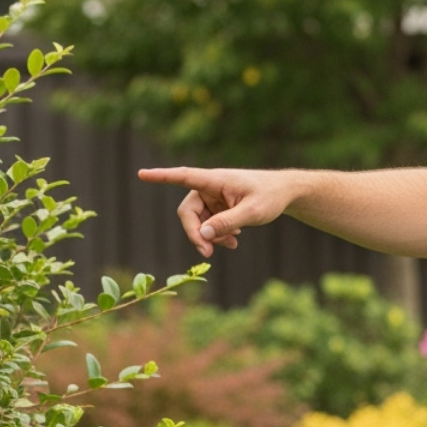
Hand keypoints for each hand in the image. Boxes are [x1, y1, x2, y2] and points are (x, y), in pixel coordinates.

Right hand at [138, 167, 295, 256]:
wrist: (284, 194)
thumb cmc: (270, 197)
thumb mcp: (252, 212)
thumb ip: (227, 222)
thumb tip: (202, 234)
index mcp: (215, 180)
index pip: (184, 176)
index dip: (162, 177)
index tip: (142, 174)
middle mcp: (209, 187)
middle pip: (188, 212)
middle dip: (196, 233)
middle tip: (207, 253)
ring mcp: (213, 198)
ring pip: (199, 222)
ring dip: (210, 236)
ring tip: (232, 244)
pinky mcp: (218, 207)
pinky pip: (209, 225)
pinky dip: (218, 235)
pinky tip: (234, 241)